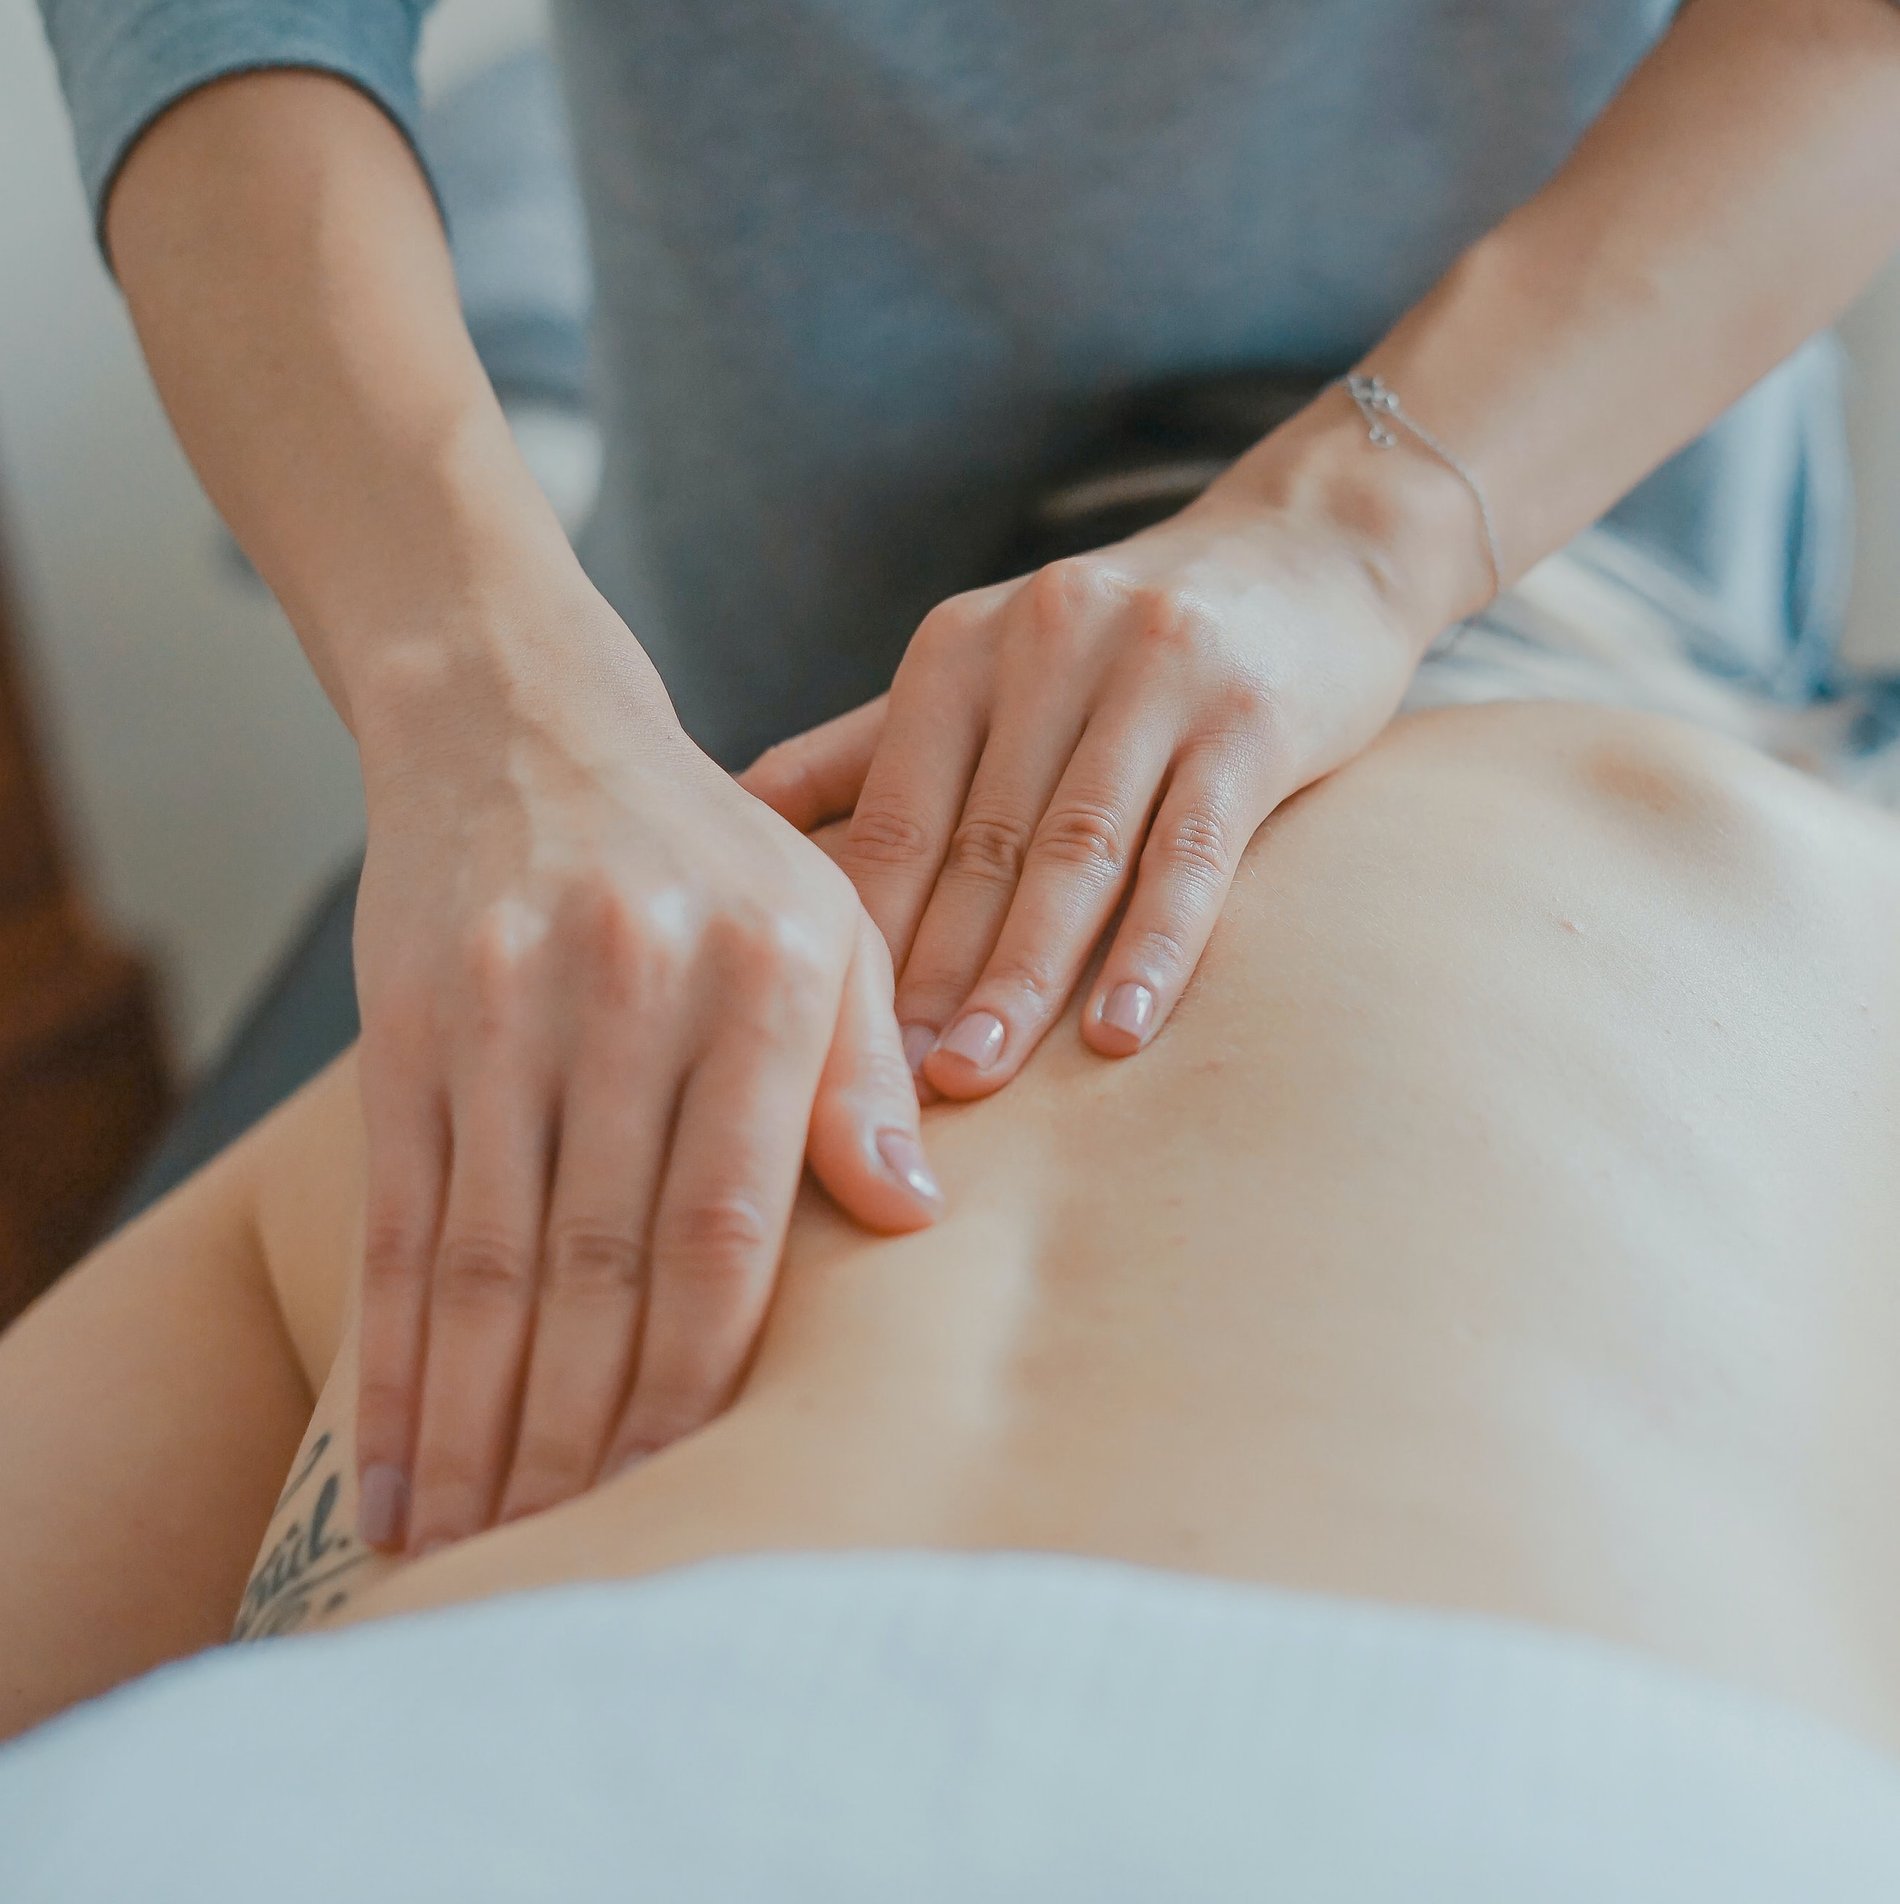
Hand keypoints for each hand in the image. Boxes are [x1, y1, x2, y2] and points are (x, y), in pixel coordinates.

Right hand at [349, 587, 940, 1553]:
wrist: (523, 723)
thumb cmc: (710, 851)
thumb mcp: (828, 923)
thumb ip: (866, 1071)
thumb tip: (912, 1221)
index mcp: (766, 975)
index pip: (731, 1222)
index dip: (703, 1374)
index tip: (690, 1492)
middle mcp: (633, 991)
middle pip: (602, 1262)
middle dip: (584, 1433)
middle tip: (572, 1563)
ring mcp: (506, 1009)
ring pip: (489, 1260)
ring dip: (479, 1425)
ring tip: (473, 1551)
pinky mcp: (408, 1026)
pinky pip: (401, 1220)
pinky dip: (394, 1357)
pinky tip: (392, 1462)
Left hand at [742, 435, 1472, 1097]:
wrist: (1310, 547)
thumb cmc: (1124, 639)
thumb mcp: (987, 664)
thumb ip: (870, 745)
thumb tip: (733, 813)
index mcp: (961, 648)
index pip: (893, 813)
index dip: (859, 933)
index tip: (821, 1043)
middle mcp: (1047, 646)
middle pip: (977, 844)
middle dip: (928, 975)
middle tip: (887, 1090)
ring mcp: (1154, 676)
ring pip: (1076, 852)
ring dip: (1022, 974)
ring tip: (977, 1076)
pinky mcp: (1251, 717)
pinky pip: (1193, 849)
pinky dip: (1155, 945)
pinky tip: (1119, 1031)